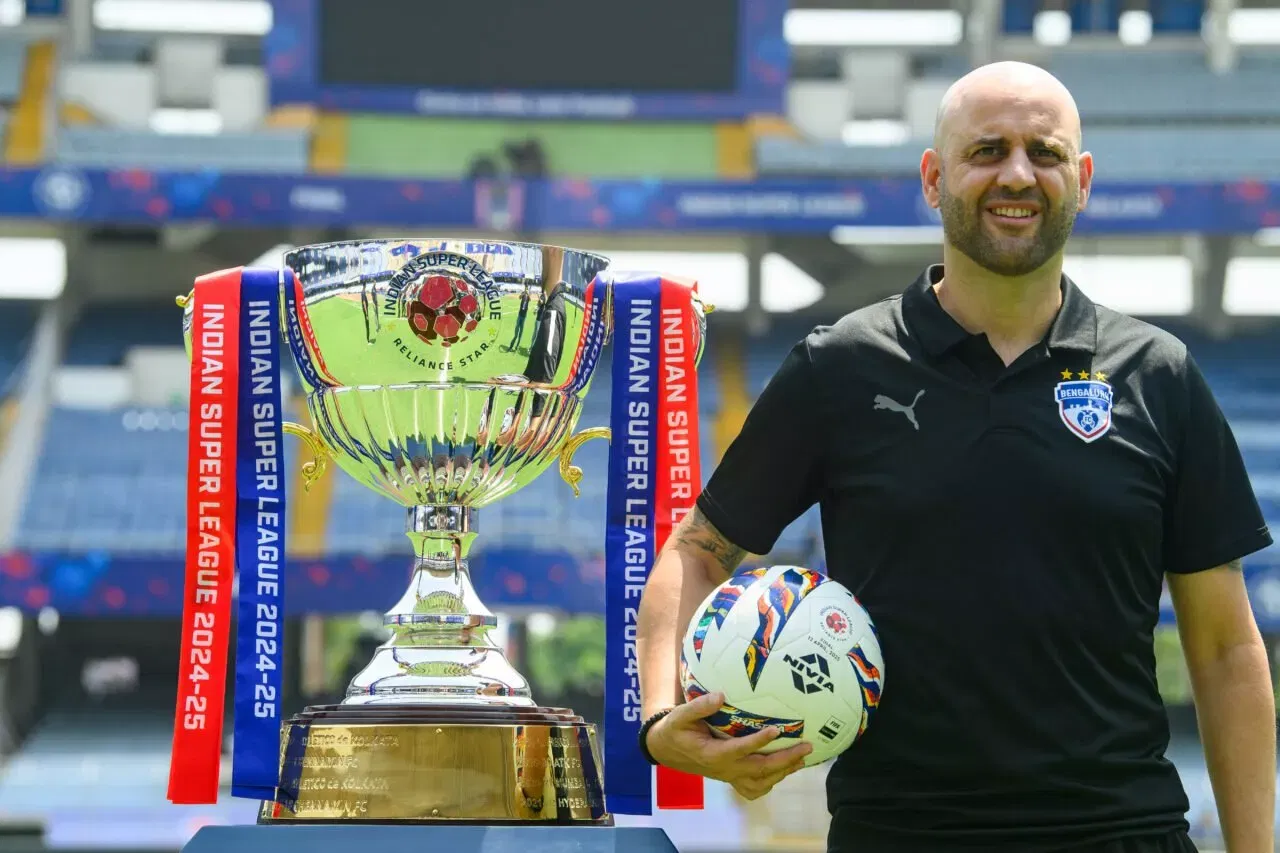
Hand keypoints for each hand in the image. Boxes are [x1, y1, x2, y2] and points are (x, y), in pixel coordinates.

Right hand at [645, 691, 812, 800]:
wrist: (667, 749)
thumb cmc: (676, 729)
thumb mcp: (680, 715)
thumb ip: (699, 706)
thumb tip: (721, 695)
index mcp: (711, 754)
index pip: (738, 750)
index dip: (757, 742)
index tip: (776, 730)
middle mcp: (723, 769)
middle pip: (758, 770)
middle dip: (785, 760)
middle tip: (806, 747)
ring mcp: (728, 776)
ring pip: (761, 782)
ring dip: (784, 771)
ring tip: (803, 757)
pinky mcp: (731, 778)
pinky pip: (755, 788)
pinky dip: (772, 781)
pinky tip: (786, 769)